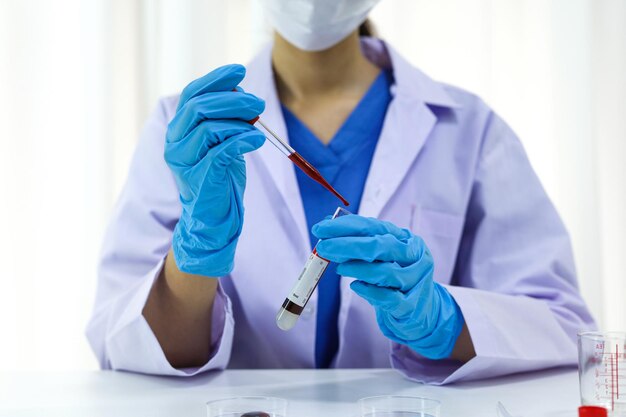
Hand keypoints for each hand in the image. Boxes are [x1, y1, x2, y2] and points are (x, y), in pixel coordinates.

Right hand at [164, 64, 264, 276]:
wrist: (213, 217)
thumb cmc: (219, 176)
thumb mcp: (222, 141)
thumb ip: (226, 118)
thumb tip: (241, 91)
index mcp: (178, 129)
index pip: (191, 94)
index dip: (215, 79)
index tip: (239, 71)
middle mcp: (175, 142)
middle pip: (198, 107)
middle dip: (232, 100)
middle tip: (258, 103)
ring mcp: (184, 161)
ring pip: (208, 127)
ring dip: (239, 121)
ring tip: (259, 126)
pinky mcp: (200, 177)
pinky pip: (221, 151)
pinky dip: (243, 141)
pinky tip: (258, 140)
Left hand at [313, 214, 463, 358]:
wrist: (421, 309)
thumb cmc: (395, 277)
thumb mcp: (382, 255)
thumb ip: (358, 241)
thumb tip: (327, 223)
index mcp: (404, 238)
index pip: (373, 226)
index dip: (345, 226)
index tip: (321, 228)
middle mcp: (413, 256)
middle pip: (380, 246)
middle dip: (347, 245)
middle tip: (324, 248)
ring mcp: (415, 280)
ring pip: (385, 272)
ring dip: (357, 269)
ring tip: (339, 269)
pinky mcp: (411, 305)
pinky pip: (388, 297)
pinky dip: (369, 291)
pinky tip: (356, 286)